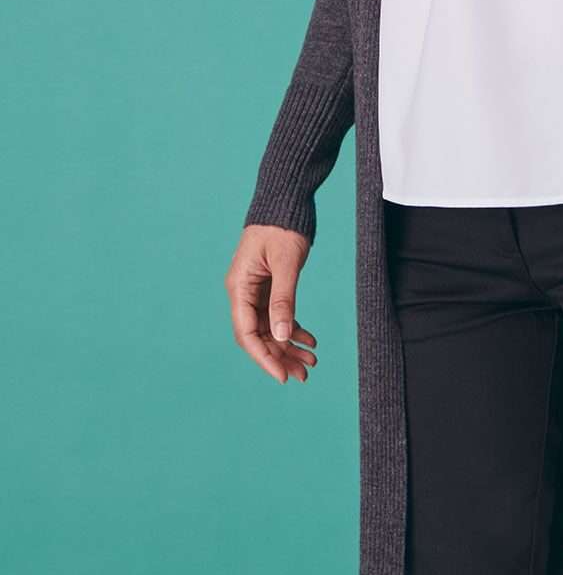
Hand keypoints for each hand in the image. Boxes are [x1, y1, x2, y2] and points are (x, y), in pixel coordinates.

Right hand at [226, 224, 318, 384]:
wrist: (285, 198)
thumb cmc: (282, 225)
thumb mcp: (285, 263)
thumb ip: (283, 300)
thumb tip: (283, 337)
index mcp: (239, 287)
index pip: (247, 333)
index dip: (264, 357)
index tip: (282, 376)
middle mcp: (243, 291)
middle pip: (259, 335)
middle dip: (280, 356)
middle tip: (304, 374)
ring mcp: (255, 289)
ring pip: (270, 327)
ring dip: (288, 346)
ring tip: (311, 362)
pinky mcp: (268, 284)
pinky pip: (279, 314)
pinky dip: (293, 327)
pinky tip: (309, 340)